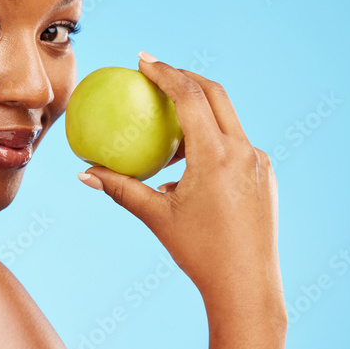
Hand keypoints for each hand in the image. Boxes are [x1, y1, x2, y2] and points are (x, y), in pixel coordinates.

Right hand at [79, 53, 282, 319]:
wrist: (247, 288)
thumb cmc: (198, 253)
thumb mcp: (157, 216)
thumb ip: (121, 188)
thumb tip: (84, 172)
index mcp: (216, 156)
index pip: (190, 97)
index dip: (165, 72)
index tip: (142, 60)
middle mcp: (244, 151)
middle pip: (215, 94)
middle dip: (184, 77)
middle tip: (155, 74)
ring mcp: (259, 162)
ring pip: (228, 121)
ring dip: (199, 112)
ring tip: (167, 126)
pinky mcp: (265, 176)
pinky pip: (236, 146)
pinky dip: (212, 140)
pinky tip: (189, 164)